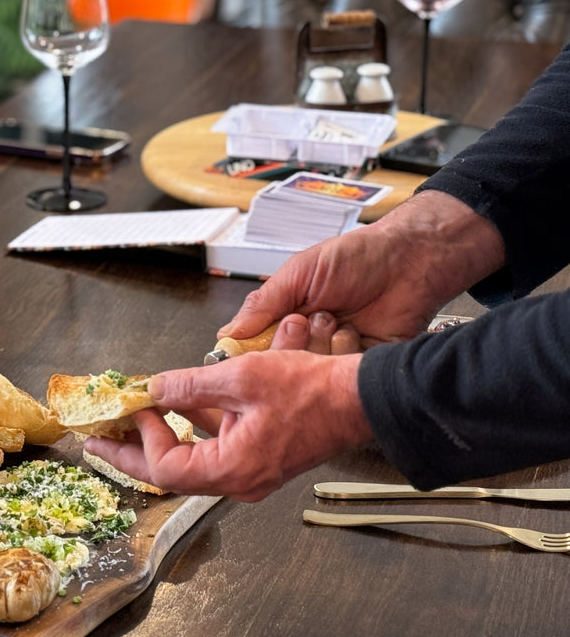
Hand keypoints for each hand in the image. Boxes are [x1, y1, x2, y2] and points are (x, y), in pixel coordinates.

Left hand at [84, 317, 371, 500]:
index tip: (136, 410)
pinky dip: (190, 432)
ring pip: (190, 463)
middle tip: (99, 441)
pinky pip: (213, 451)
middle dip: (133, 454)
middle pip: (171, 475)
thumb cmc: (311, 392)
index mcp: (233, 469)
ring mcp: (249, 473)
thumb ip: (191, 386)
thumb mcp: (241, 378)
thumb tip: (154, 388)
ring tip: (128, 424)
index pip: (167, 468)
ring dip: (158, 442)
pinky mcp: (258, 459)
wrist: (361, 400)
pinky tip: (176, 409)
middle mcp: (238, 481)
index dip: (143, 441)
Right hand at [221, 191, 504, 349]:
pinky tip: (356, 332)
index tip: (253, 351)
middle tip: (306, 320)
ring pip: (311, 373)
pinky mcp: (360, 367)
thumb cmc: (354, 258)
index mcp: (285, 319)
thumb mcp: (298, 273)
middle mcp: (306, 341)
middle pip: (282, 368)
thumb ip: (262, 304)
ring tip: (338, 319)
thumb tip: (227, 336)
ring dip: (323, 346)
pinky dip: (347, 354)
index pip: (255, 349)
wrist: (409, 261)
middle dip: (292, 345)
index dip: (252, 355)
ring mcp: (333, 355)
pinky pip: (342, 377)